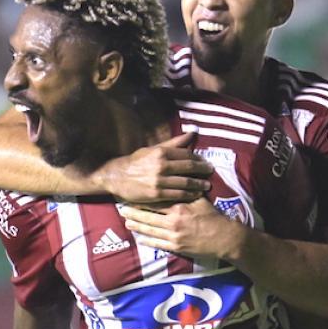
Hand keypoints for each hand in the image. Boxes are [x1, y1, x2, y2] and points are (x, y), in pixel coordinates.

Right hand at [92, 132, 210, 202]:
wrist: (116, 177)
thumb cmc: (135, 162)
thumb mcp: (153, 149)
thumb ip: (173, 143)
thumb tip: (192, 133)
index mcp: (161, 152)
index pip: (186, 154)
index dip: (198, 159)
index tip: (205, 162)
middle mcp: (161, 166)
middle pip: (189, 168)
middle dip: (202, 170)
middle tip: (211, 172)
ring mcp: (159, 181)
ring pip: (185, 182)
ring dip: (199, 184)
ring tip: (206, 186)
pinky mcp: (156, 194)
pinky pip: (177, 195)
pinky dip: (189, 195)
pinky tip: (195, 195)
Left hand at [120, 198, 241, 259]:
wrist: (223, 238)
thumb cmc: (213, 217)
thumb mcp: (201, 201)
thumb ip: (188, 192)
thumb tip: (180, 181)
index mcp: (179, 207)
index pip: (156, 201)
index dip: (143, 199)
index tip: (133, 195)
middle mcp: (173, 221)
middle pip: (148, 215)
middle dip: (134, 212)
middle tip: (121, 208)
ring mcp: (173, 235)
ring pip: (149, 230)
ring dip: (136, 226)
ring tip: (126, 222)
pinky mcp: (176, 247)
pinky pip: (157, 244)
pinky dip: (147, 241)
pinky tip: (139, 238)